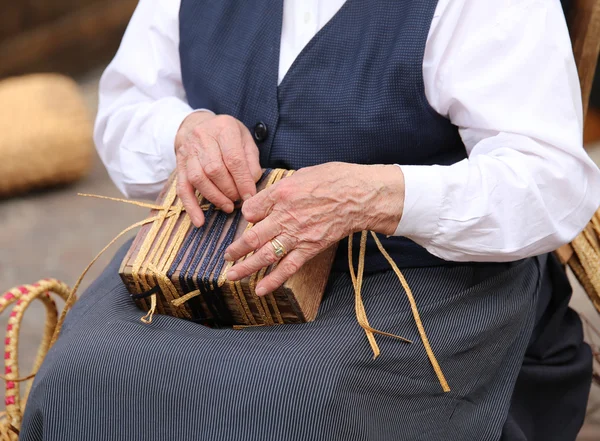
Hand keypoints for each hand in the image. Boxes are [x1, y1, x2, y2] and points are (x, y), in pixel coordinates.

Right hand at [175, 112, 261, 226]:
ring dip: (215, 198)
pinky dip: (191, 207)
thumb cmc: (227, 135)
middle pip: (214, 170)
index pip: (233, 159)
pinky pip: (182, 188)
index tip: (250, 196)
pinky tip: (200, 221)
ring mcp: (188, 152)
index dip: (243, 181)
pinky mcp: (179, 166)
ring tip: (228, 206)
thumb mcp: (245, 139)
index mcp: (224, 128)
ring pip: (199, 179)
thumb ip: (251, 159)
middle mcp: (202, 137)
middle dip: (229, 190)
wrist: (197, 125)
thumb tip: (252, 183)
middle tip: (240, 200)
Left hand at [224, 162, 404, 294]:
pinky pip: (287, 267)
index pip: (251, 209)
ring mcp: (296, 235)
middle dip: (235, 249)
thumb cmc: (333, 179)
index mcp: (280, 194)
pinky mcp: (309, 248)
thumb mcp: (301, 174)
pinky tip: (259, 289)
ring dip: (245, 267)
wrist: (359, 196)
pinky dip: (272, 280)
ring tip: (231, 275)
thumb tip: (262, 202)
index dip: (245, 215)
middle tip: (226, 256)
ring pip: (264, 255)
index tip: (247, 219)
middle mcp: (284, 216)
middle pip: (252, 237)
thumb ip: (278, 189)